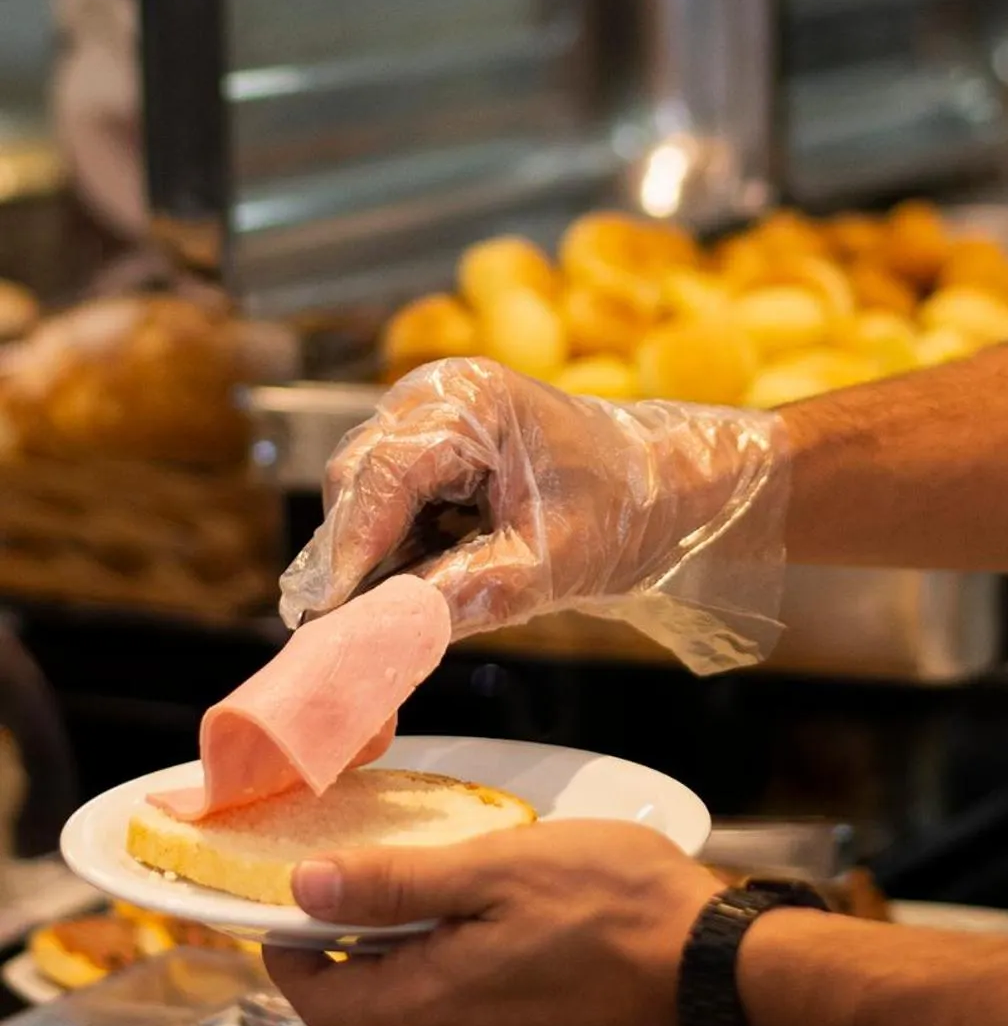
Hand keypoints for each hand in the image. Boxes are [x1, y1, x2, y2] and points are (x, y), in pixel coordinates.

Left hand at [263, 822, 718, 1025]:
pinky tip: (558, 928)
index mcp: (441, 997)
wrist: (727, 976)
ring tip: (505, 887)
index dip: (293, 962)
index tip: (287, 913)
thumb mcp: (498, 871)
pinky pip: (518, 1013)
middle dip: (392, 938)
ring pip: (463, 1001)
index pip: (328, 1006)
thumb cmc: (613, 906)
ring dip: (461, 951)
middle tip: (419, 870)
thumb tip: (303, 891)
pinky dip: (514, 971)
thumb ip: (399, 885)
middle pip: (399, 995)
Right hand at [280, 358, 785, 673]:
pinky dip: (397, 550)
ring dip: (377, 557)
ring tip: (409, 608)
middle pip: (358, 479)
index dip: (349, 548)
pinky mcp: (430, 448)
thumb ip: (464, 595)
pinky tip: (430, 581)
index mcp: (471, 402)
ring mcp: (428, 417)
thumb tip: (386, 630)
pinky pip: (388, 504)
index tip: (325, 614)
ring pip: (365, 496)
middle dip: (354, 556)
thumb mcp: (546, 566)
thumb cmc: (621, 510)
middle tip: (350, 630)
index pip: (383, 473)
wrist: (664, 489)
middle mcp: (436, 396)